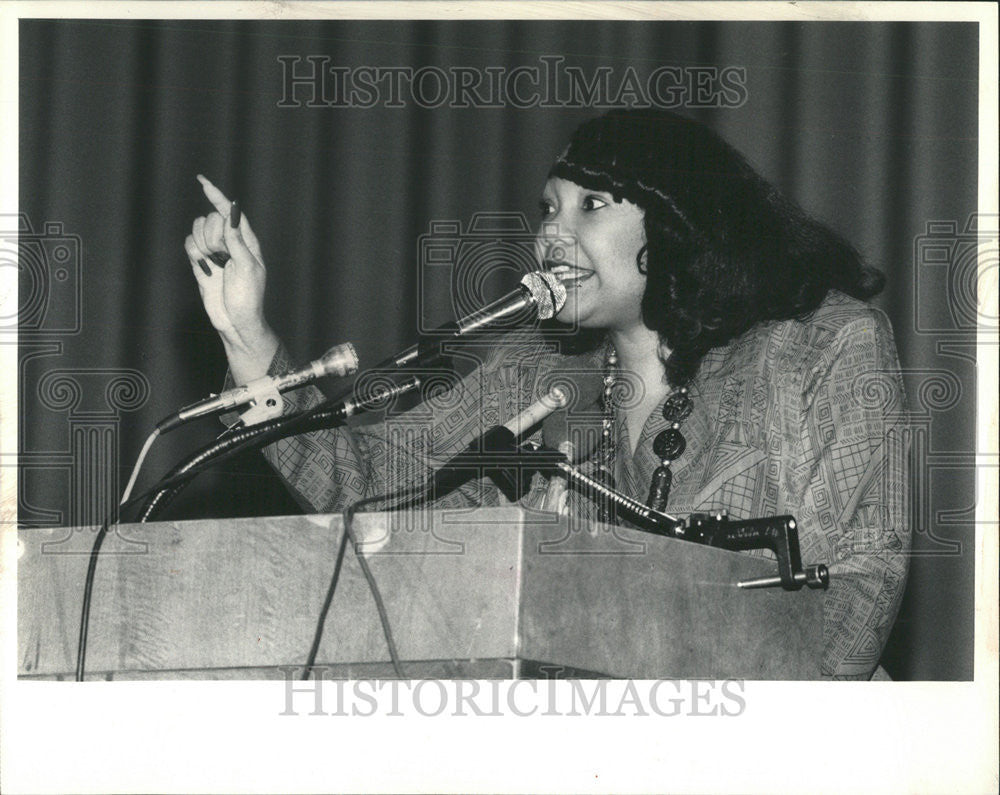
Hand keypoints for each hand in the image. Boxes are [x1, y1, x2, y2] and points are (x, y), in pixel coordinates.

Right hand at [185, 175, 276, 378]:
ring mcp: (213, 252)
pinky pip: (188, 244)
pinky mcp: (200, 262)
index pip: (230, 211)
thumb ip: (237, 241)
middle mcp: (229, 243)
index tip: (201, 180)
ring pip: (197, 229)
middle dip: (213, 235)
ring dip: (202, 244)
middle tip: (222, 257)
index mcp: (247, 241)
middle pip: (211, 219)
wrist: (234, 321)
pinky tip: (203, 266)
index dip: (217, 196)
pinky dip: (193, 252)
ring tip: (214, 264)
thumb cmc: (249, 298)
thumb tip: (231, 214)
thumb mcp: (248, 269)